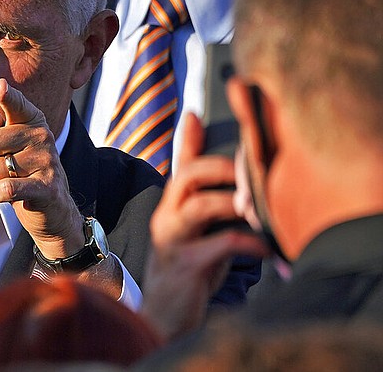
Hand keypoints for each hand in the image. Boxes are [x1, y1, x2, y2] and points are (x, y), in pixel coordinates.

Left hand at [0, 79, 83, 258]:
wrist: (52, 208)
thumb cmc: (22, 171)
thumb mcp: (7, 144)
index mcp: (33, 121)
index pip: (15, 104)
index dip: (6, 96)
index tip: (0, 86)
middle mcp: (42, 135)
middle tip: (2, 167)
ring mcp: (47, 160)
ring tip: (10, 181)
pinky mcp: (47, 187)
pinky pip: (8, 187)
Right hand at [140, 113, 267, 341]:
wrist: (164, 317)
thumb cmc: (189, 270)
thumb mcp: (198, 233)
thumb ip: (212, 205)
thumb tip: (237, 186)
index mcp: (171, 207)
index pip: (179, 166)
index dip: (187, 139)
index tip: (195, 113)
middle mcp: (166, 218)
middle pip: (185, 177)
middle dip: (219, 168)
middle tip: (248, 172)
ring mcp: (173, 241)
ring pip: (198, 206)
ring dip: (232, 202)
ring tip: (256, 207)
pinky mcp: (185, 266)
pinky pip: (219, 245)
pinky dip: (247, 242)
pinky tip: (265, 247)